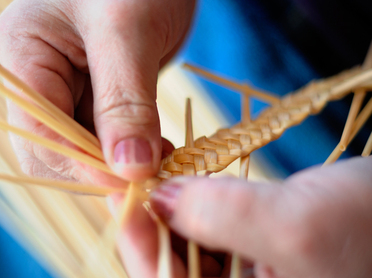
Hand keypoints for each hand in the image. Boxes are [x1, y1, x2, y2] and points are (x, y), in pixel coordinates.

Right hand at [0, 0, 193, 185]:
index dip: (81, 163)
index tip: (127, 181)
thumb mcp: (128, 32)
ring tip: (161, 162)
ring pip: (87, 147)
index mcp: (25, 52)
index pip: (39, 130)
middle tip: (146, 179)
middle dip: (100, 168)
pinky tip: (161, 150)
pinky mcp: (102, 93)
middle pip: (58, 147)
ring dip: (122, 163)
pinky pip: (111, 135)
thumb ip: (125, 101)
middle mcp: (42, 75)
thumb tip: (129, 168)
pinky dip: (135, 150)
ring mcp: (72, 86)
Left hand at [137, 156, 371, 277]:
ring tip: (163, 172)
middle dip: (154, 223)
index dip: (140, 245)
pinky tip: (189, 180)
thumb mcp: (296, 226)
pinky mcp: (251, 253)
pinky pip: (210, 231)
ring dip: (173, 209)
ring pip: (189, 247)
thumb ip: (220, 215)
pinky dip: (196, 203)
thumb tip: (160, 198)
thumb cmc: (371, 228)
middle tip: (139, 177)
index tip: (124, 196)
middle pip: (174, 267)